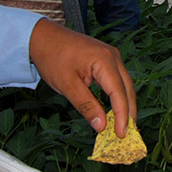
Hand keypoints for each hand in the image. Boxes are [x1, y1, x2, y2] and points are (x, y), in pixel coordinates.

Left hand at [28, 18, 136, 136]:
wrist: (43, 36)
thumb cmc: (52, 57)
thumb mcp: (67, 85)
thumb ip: (86, 106)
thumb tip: (101, 126)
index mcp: (104, 61)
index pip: (119, 93)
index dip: (122, 116)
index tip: (121, 134)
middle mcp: (113, 56)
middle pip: (127, 89)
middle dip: (128, 112)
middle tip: (126, 134)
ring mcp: (111, 56)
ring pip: (124, 84)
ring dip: (124, 105)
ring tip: (122, 125)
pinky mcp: (106, 58)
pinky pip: (117, 79)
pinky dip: (117, 95)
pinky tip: (114, 108)